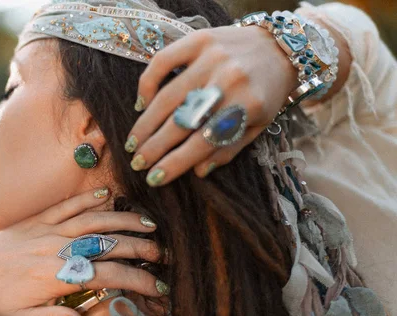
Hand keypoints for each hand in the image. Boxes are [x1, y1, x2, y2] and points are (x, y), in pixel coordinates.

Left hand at [0, 188, 163, 315]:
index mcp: (56, 276)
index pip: (109, 274)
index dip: (138, 279)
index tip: (159, 286)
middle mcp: (56, 248)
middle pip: (107, 242)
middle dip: (140, 246)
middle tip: (162, 252)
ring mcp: (47, 229)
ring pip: (93, 219)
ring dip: (123, 219)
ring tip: (148, 222)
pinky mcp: (37, 219)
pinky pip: (67, 204)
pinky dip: (89, 198)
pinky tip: (107, 193)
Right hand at [126, 25, 297, 183]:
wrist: (280, 46)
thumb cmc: (267, 91)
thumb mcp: (259, 125)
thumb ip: (229, 149)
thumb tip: (198, 171)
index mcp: (247, 105)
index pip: (202, 143)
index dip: (174, 163)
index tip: (154, 179)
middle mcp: (228, 81)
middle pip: (180, 122)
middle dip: (154, 147)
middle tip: (137, 163)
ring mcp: (211, 58)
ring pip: (167, 97)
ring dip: (146, 124)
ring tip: (133, 143)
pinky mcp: (199, 39)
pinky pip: (162, 62)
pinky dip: (148, 84)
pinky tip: (141, 105)